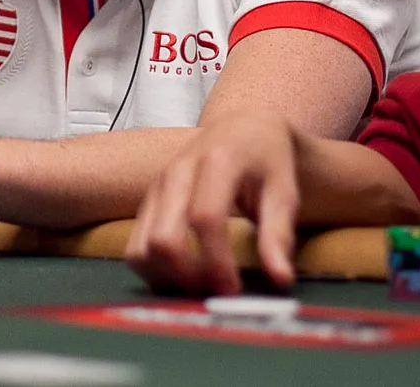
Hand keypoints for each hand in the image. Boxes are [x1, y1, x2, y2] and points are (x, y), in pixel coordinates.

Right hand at [125, 113, 301, 295]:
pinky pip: (135, 245)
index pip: (205, 218)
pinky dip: (153, 269)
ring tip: (200, 285)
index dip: (217, 261)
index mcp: (215, 162)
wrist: (242, 127)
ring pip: (141, 246)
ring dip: (166, 277)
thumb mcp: (284, 191)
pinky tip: (182, 275)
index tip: (234, 289)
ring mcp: (157, 185)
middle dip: (187, 276)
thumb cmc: (266, 160)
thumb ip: (278, 234)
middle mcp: (177, 171)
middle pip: (163, 237)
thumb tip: (280, 279)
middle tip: (216, 291)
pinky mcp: (148, 200)